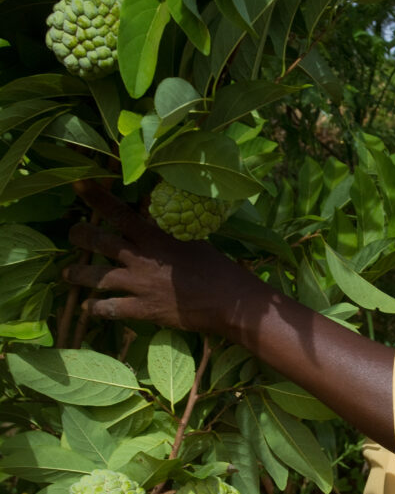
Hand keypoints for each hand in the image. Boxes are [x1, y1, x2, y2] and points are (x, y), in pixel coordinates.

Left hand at [65, 180, 253, 332]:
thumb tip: (151, 208)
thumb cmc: (216, 267)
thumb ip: (169, 226)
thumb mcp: (193, 238)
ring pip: (97, 277)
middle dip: (80, 236)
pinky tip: (87, 307)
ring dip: (78, 274)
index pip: (119, 212)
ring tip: (67, 273)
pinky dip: (96, 308)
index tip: (78, 183)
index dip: (97, 198)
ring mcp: (138, 286)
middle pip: (99, 242)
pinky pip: (110, 309)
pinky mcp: (142, 310)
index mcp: (154, 237)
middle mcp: (140, 259)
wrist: (227, 302)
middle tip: (72, 233)